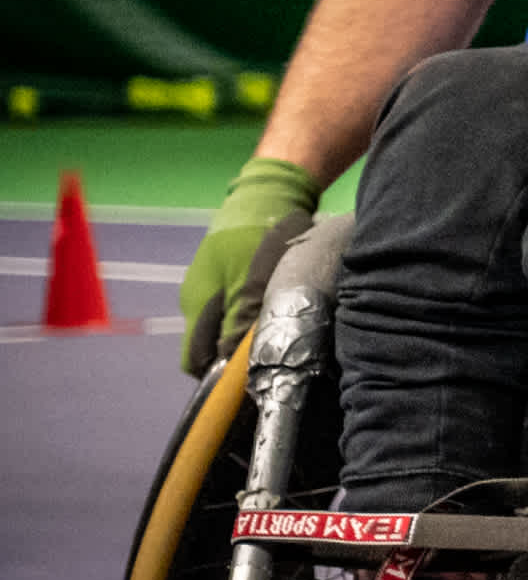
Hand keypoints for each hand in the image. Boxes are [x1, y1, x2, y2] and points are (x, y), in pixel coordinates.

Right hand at [179, 154, 318, 374]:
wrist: (265, 195)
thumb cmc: (260, 235)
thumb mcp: (256, 280)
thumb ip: (243, 318)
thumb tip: (235, 359)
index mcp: (198, 304)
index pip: (196, 360)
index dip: (218, 378)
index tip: (248, 384)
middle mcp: (198, 301)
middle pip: (210, 348)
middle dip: (235, 362)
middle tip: (272, 365)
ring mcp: (209, 289)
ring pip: (224, 331)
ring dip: (246, 340)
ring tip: (280, 341)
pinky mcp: (224, 279)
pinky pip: (232, 312)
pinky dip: (250, 321)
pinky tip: (278, 317)